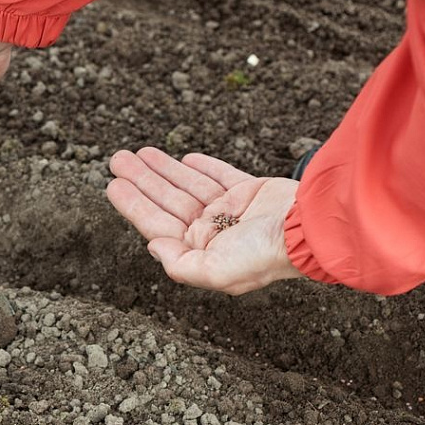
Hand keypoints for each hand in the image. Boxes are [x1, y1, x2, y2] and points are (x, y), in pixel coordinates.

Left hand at [107, 148, 302, 294]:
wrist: (311, 229)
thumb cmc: (264, 254)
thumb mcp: (216, 272)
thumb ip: (181, 264)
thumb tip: (153, 246)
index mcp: (202, 252)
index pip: (157, 224)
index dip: (133, 204)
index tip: (113, 185)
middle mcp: (214, 232)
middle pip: (168, 201)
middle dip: (142, 181)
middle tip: (117, 159)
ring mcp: (233, 211)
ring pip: (188, 186)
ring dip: (163, 169)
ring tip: (139, 152)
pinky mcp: (252, 192)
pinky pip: (220, 176)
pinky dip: (202, 167)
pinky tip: (183, 159)